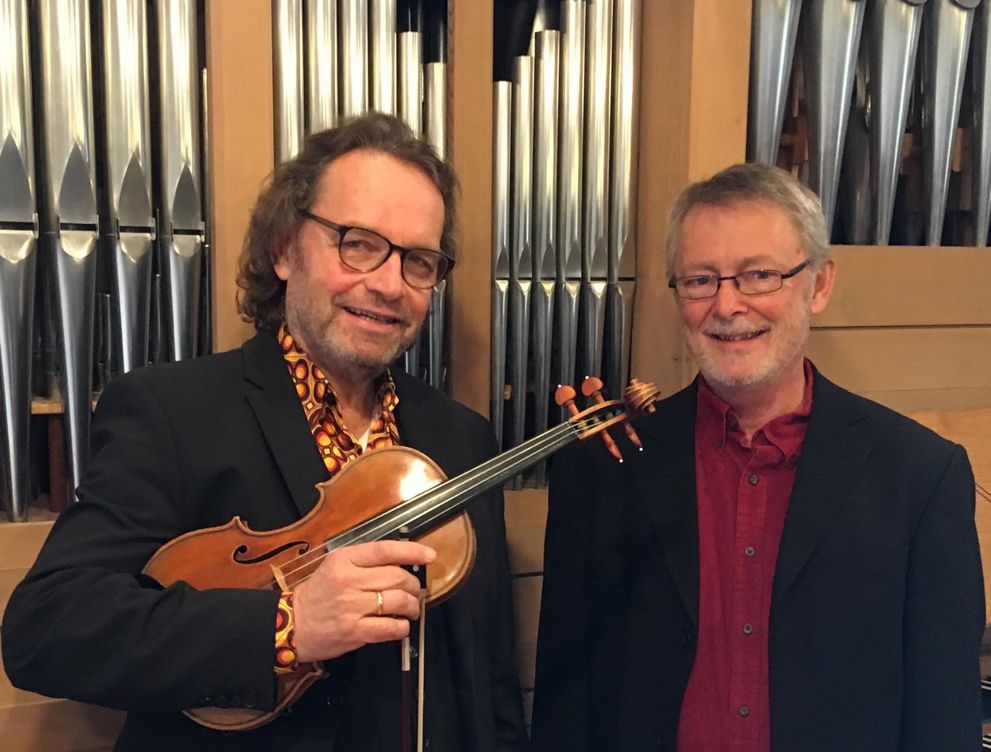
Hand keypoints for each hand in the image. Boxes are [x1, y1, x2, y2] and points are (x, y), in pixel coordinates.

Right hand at [292, 540, 435, 661]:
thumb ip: (365, 561)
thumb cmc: (318, 593)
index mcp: (344, 559)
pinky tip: (401, 625)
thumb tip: (402, 562)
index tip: (429, 555)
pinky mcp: (354, 631)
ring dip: (412, 606)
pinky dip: (402, 626)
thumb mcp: (335, 566)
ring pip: (398, 601)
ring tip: (411, 609)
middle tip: (414, 590)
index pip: (385, 550)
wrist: (292, 624)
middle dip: (413, 585)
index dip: (412, 552)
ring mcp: (351, 607)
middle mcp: (348, 581)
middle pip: (397, 577)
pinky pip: (390, 628)